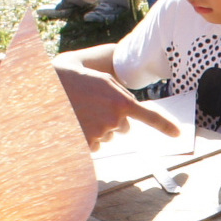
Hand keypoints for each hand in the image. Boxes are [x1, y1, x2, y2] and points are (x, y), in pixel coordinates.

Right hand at [56, 64, 180, 144]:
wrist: (42, 91)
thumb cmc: (71, 77)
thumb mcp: (100, 76)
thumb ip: (119, 90)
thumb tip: (128, 104)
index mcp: (120, 101)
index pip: (150, 117)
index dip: (166, 126)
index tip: (178, 134)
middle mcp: (113, 120)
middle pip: (123, 127)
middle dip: (113, 119)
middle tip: (93, 104)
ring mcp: (100, 133)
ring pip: (107, 135)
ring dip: (98, 127)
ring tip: (80, 111)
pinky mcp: (85, 144)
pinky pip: (94, 144)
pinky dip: (86, 136)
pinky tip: (75, 122)